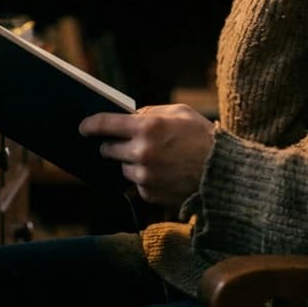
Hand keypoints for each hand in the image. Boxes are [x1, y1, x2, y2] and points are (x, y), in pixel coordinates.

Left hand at [78, 104, 214, 205]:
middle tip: (124, 143)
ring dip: (131, 163)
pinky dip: (144, 179)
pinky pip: (137, 184)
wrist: (224, 174)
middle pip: (109, 150)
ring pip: (123, 168)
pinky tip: (163, 173)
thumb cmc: (203, 138)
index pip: (105, 125)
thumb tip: (129, 117)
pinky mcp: (149, 194)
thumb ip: (151, 112)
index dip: (90, 125)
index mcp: (147, 127)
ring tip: (155, 159)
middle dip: (113, 146)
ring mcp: (144, 176)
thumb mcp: (180, 113)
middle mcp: (141, 152)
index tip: (83, 127)